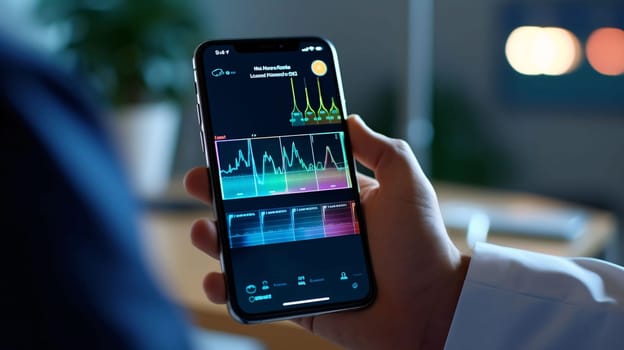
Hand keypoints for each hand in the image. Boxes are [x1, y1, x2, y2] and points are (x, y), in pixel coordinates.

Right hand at [184, 115, 469, 348]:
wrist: (431, 307)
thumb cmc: (421, 243)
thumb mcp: (405, 182)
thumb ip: (379, 147)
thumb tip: (347, 117)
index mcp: (332, 200)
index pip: (283, 176)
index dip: (253, 163)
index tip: (227, 148)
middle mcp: (311, 229)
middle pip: (254, 210)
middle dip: (220, 195)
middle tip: (199, 181)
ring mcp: (301, 265)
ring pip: (245, 249)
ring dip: (215, 238)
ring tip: (203, 230)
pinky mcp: (297, 299)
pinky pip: (254, 293)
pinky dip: (228, 287)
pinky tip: (216, 278)